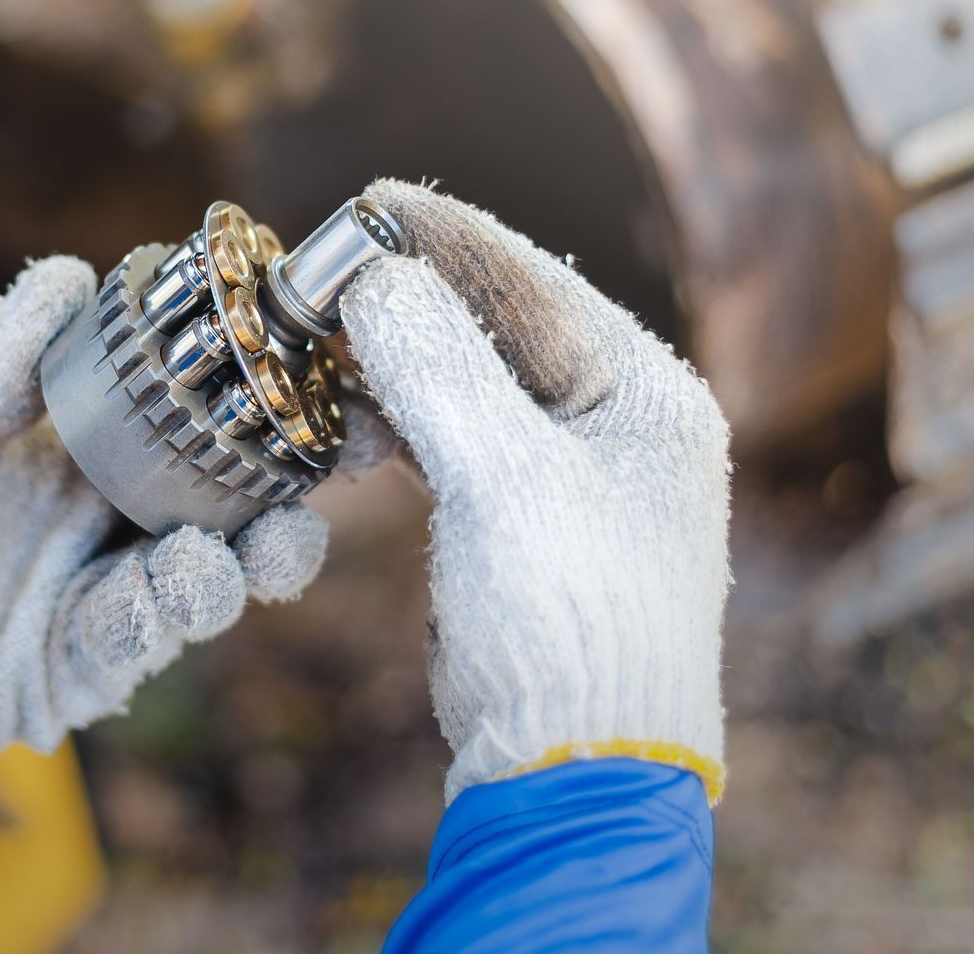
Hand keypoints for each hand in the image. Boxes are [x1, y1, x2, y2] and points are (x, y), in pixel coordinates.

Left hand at [0, 258, 328, 773]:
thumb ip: (6, 358)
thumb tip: (75, 273)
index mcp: (104, 446)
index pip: (207, 415)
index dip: (272, 395)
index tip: (332, 364)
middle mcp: (127, 518)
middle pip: (243, 499)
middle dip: (303, 486)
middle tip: (347, 458)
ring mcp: (114, 590)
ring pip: (217, 573)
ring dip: (256, 557)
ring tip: (263, 542)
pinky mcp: (87, 662)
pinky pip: (146, 632)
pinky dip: (176, 604)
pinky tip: (192, 575)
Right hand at [339, 182, 731, 802]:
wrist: (574, 772)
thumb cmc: (568, 623)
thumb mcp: (504, 480)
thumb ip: (441, 367)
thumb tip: (376, 276)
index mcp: (650, 396)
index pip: (537, 284)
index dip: (447, 239)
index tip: (366, 202)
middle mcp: (621, 425)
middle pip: (502, 325)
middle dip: (414, 294)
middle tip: (328, 263)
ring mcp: (573, 477)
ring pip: (472, 382)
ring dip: (399, 356)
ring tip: (323, 328)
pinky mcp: (523, 524)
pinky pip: (455, 439)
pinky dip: (400, 418)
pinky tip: (350, 408)